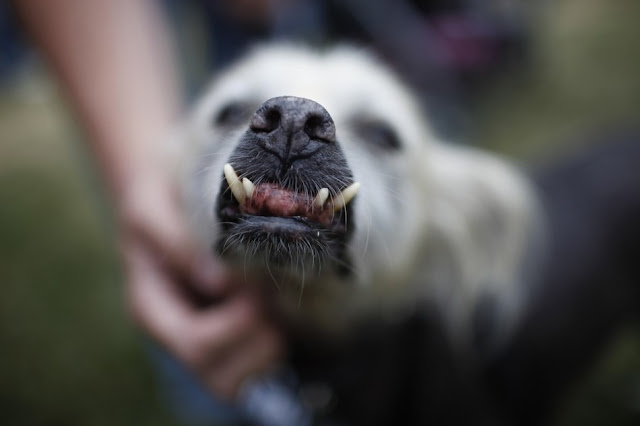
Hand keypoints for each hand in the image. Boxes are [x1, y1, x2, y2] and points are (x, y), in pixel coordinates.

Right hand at [119, 169, 283, 398]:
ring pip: (235, 383)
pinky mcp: (225, 339)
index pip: (195, 344)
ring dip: (267, 348)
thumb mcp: (152, 211)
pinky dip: (271, 347)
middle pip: (218, 378)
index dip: (234, 322)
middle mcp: (175, 335)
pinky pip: (252, 370)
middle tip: (268, 294)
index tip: (251, 282)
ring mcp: (200, 341)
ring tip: (272, 303)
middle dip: (255, 337)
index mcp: (152, 310)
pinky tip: (276, 309)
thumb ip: (178, 242)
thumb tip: (221, 282)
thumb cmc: (155, 203)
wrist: (164, 203)